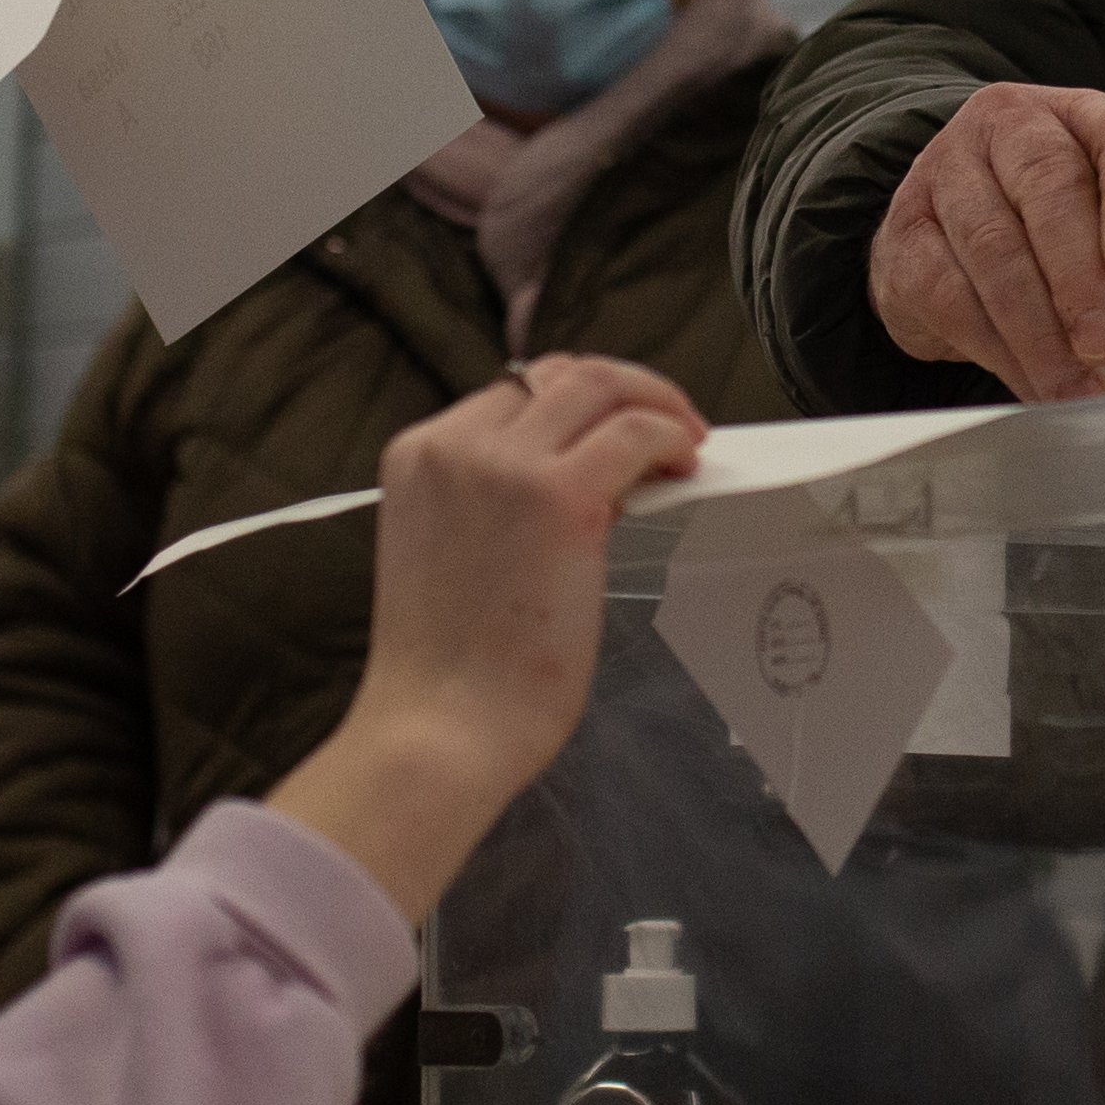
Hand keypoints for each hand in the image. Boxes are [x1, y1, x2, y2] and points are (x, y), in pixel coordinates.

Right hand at [268, 357, 709, 927]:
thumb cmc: (451, 670)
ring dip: (655, 403)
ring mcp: (506, 464)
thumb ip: (499, 501)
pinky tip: (685, 467)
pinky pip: (635, 431)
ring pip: (600, 386)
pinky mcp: (560, 496)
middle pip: (558, 375)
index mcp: (419, 455)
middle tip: (667, 425)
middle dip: (621, 391)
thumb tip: (588, 477)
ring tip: (686, 442)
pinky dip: (671, 435)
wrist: (440, 728)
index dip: (573, 405)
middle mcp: (455, 444)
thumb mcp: (454, 551)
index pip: (510, 394)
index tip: (614, 430)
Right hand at [872, 82, 1104, 400]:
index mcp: (1083, 117)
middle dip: (1080, 275)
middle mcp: (1011, 127)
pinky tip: (1029, 381)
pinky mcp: (905, 233)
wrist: (951, 231)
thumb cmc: (1053, 228)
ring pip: (994, 246)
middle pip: (1050, 185)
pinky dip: (995, 348)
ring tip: (1073, 383)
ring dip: (1038, 329)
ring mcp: (948, 172)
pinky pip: (948, 293)